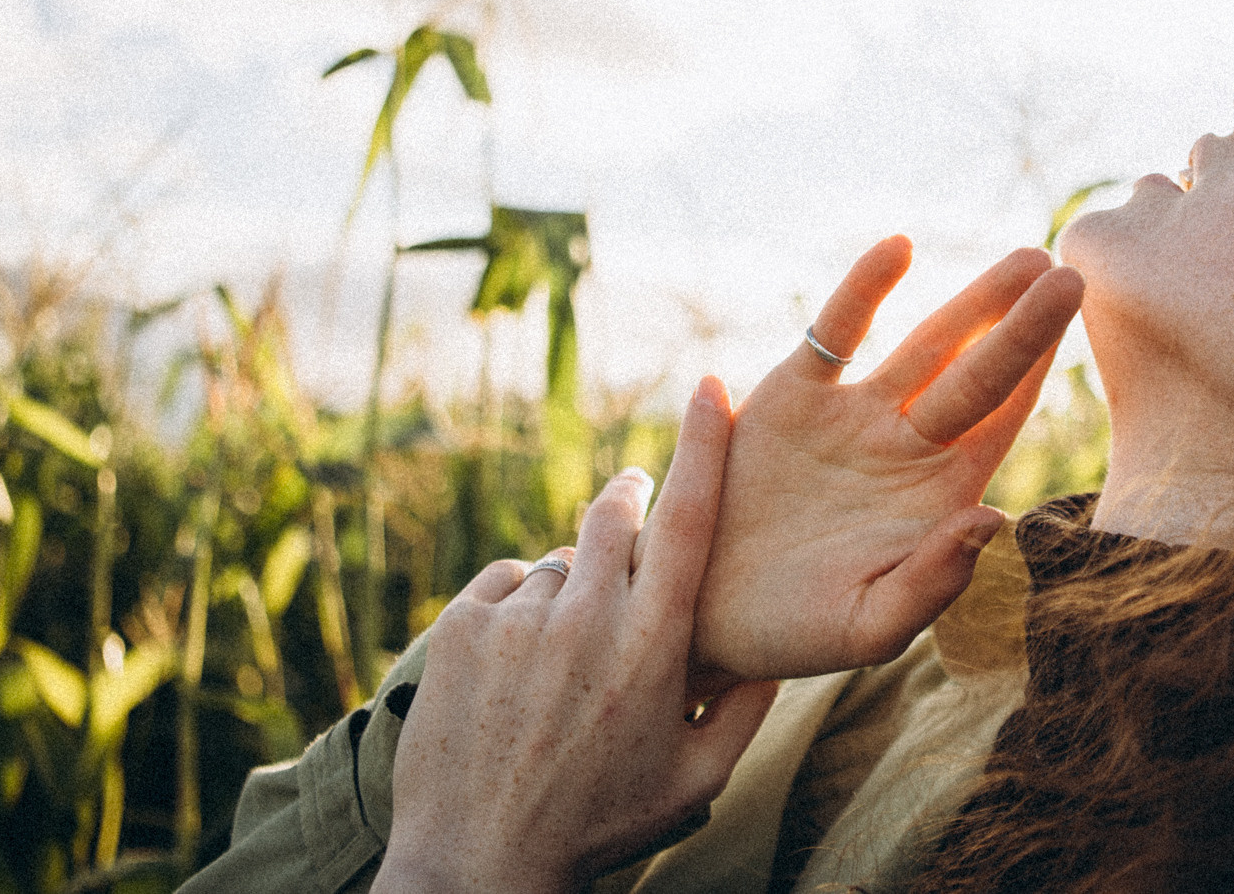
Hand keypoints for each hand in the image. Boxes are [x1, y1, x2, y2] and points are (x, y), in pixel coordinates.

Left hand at [375, 379, 778, 893]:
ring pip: (559, 563)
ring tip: (563, 662)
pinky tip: (520, 666)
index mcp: (654, 647)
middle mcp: (587, 619)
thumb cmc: (599, 826)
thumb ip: (747, 710)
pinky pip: (504, 583)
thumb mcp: (697, 781)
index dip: (703, 445)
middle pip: (616, 513)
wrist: (477, 866)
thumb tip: (772, 652)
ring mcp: (519, 621)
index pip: (689, 521)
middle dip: (629, 500)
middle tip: (634, 506)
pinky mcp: (461, 629)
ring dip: (571, 590)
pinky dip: (518, 609)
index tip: (709, 387)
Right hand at [692, 238, 1083, 681]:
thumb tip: (995, 518)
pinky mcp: (791, 397)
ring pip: (922, 344)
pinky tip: (899, 247)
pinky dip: (864, 289)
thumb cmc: (791, 634)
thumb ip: (932, 583)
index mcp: (934, 496)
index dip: (1036, 371)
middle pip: (975, 373)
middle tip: (1067, 273)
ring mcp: (851, 416)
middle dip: (1021, 326)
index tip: (1076, 323)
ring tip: (1023, 258)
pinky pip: (834, 333)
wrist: (694, 613)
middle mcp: (903, 444)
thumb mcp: (866, 629)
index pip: (999, 421)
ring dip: (971, 301)